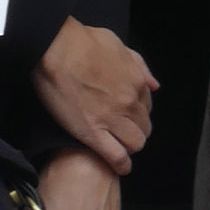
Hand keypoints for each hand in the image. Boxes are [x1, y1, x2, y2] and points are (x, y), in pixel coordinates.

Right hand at [35, 18, 153, 172]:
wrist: (55, 47)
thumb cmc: (82, 42)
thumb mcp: (119, 46)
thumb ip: (139, 66)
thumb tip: (153, 85)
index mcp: (137, 83)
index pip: (147, 107)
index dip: (138, 114)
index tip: (129, 116)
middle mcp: (129, 103)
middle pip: (144, 128)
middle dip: (136, 132)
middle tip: (123, 133)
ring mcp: (112, 119)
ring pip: (135, 144)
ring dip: (130, 147)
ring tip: (120, 148)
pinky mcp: (91, 132)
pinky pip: (116, 156)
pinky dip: (121, 165)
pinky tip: (120, 167)